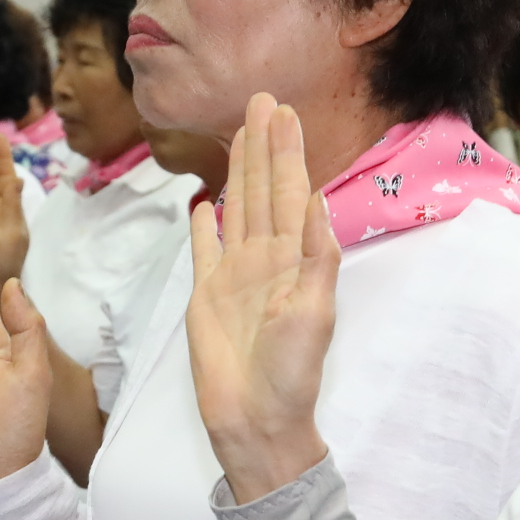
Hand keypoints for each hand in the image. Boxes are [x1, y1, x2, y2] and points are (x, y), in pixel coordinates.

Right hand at [186, 94, 339, 503]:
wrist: (257, 419)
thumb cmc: (291, 374)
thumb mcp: (314, 313)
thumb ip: (317, 258)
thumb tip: (316, 201)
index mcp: (294, 260)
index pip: (289, 192)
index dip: (286, 152)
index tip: (285, 111)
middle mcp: (265, 260)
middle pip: (262, 190)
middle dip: (262, 145)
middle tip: (261, 99)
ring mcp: (234, 276)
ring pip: (236, 208)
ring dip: (237, 170)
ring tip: (238, 132)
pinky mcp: (206, 297)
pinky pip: (204, 251)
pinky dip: (204, 226)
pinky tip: (202, 203)